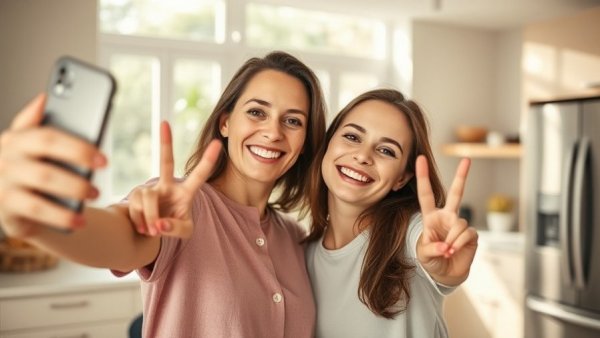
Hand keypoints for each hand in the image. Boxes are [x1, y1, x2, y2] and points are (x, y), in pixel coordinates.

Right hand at [0, 94, 105, 236]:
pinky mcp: (6, 208)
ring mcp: (3, 183)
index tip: (104, 159)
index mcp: (18, 138)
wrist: (13, 201)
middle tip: (103, 172)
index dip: (78, 147)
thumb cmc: (35, 165)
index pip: (48, 136)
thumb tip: (44, 97)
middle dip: (78, 163)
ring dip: (73, 188)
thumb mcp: (37, 145)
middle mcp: (6, 158)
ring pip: (42, 181)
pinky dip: (61, 216)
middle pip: (45, 157)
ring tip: (95, 195)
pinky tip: (81, 220)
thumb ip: (43, 123)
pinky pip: (36, 211)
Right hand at [127, 121, 220, 237]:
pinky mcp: (135, 194)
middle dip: (165, 143)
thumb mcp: (184, 232)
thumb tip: (159, 224)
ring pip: (148, 199)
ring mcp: (150, 188)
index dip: (208, 160)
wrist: (153, 230)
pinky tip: (142, 227)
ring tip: (152, 231)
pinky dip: (139, 222)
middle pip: (166, 162)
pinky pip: (135, 207)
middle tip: (164, 123)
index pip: (199, 175)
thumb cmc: (174, 226)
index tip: (218, 143)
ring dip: (149, 219)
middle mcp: (168, 185)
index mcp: (186, 192)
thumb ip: (176, 229)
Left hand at [415, 155, 477, 285]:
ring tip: (446, 251)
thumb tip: (445, 246)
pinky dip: (459, 244)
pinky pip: (466, 234)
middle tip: (467, 159)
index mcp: (431, 216)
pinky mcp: (471, 234)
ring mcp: (459, 224)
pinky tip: (454, 251)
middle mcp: (447, 216)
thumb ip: (431, 249)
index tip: (420, 159)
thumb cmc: (432, 260)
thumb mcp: (424, 255)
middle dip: (461, 176)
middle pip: (456, 193)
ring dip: (451, 240)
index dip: (423, 176)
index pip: (426, 194)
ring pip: (459, 223)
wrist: (446, 273)